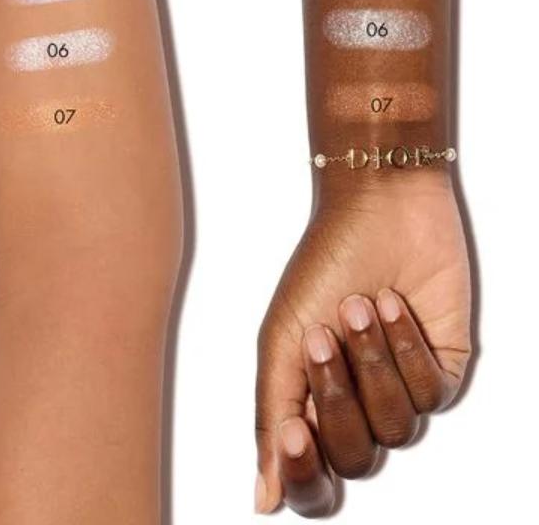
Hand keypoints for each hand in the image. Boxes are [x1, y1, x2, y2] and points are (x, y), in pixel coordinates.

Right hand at [255, 177, 471, 515]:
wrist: (379, 210)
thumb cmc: (323, 264)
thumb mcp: (281, 338)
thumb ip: (272, 416)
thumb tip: (263, 498)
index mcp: (311, 402)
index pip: (313, 481)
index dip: (306, 473)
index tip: (297, 432)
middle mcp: (358, 406)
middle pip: (354, 459)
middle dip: (336, 396)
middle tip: (320, 338)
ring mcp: (402, 390)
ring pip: (396, 427)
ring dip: (371, 361)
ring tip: (356, 306)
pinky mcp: (443, 369)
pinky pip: (431, 394)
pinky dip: (406, 346)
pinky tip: (392, 304)